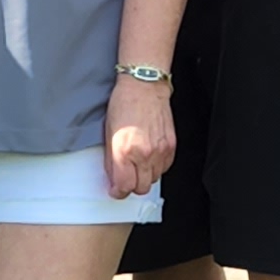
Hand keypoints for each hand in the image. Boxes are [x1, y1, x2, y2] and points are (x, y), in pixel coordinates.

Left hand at [105, 77, 175, 197]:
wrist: (144, 87)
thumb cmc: (124, 104)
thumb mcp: (108, 133)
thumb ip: (111, 160)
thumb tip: (114, 178)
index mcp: (125, 151)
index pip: (124, 186)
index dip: (118, 192)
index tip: (116, 190)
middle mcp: (144, 153)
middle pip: (141, 188)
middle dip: (131, 187)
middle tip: (125, 179)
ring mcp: (160, 150)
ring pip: (154, 179)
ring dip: (145, 176)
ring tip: (137, 165)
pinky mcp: (171, 145)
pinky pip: (165, 167)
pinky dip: (156, 167)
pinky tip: (149, 158)